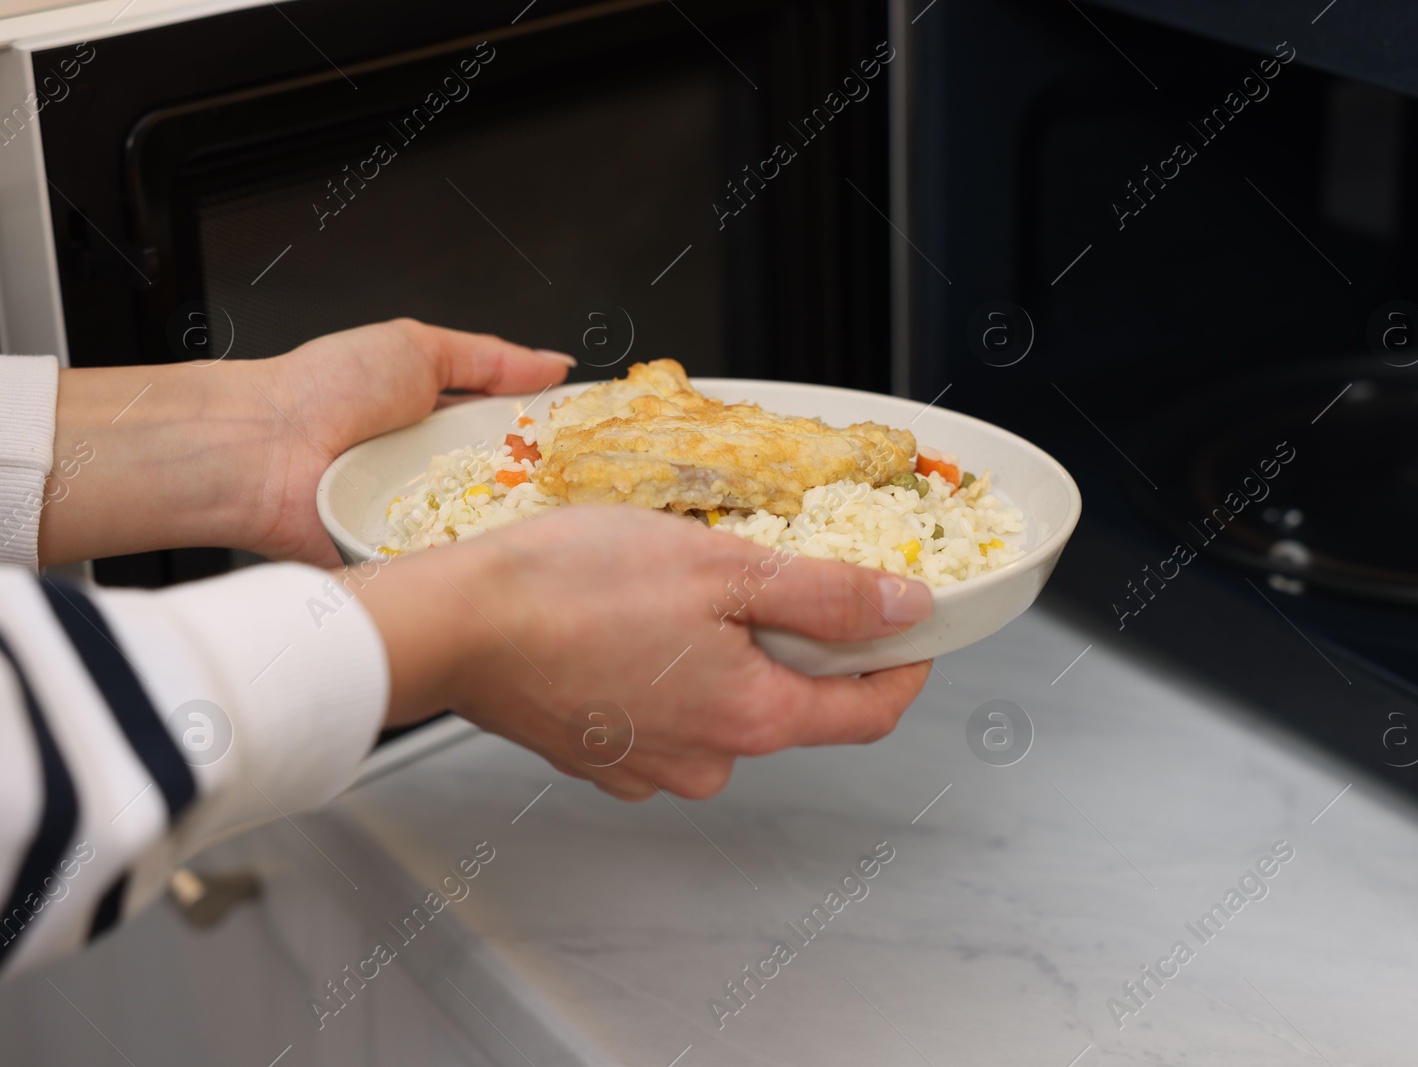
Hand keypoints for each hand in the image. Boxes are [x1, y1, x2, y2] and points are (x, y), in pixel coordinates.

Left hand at [39, 319, 572, 566]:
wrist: (258, 451)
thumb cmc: (322, 390)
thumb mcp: (417, 348)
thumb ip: (493, 358)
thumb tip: (555, 363)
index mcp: (446, 426)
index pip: (523, 437)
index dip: (563, 441)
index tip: (605, 444)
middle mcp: (442, 478)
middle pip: (521, 490)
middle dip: (555, 489)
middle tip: (594, 486)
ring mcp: (427, 524)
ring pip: (497, 532)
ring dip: (520, 525)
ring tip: (559, 523)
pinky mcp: (410, 565)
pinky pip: (458, 567)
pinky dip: (478, 559)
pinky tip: (505, 553)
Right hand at [356, 506, 934, 800]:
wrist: (451, 624)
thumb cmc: (569, 588)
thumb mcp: (722, 567)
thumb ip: (825, 595)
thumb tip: (905, 610)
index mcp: (753, 718)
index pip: (870, 713)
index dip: (903, 664)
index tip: (912, 625)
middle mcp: (708, 761)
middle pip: (795, 703)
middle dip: (798, 640)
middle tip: (768, 571)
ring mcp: (651, 768)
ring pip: (725, 705)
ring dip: (726, 652)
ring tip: (682, 590)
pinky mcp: (603, 758)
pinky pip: (666, 715)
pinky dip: (670, 671)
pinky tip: (635, 625)